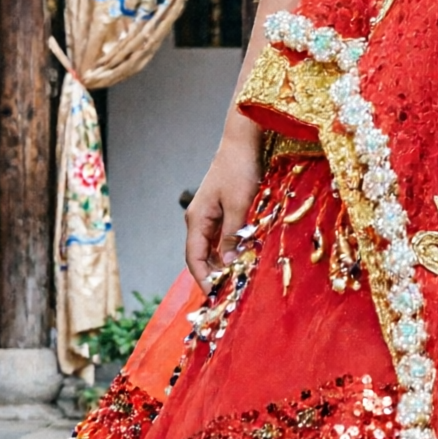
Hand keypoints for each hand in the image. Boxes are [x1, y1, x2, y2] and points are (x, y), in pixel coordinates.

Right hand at [184, 130, 260, 290]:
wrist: (242, 143)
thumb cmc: (239, 170)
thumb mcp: (240, 205)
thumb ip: (233, 235)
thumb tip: (228, 263)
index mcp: (197, 219)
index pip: (194, 258)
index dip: (203, 278)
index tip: (216, 296)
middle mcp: (199, 220)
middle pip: (201, 256)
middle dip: (214, 274)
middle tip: (231, 292)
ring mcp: (209, 215)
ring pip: (212, 248)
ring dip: (223, 264)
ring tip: (238, 279)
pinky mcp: (221, 211)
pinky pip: (222, 238)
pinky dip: (230, 250)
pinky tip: (243, 258)